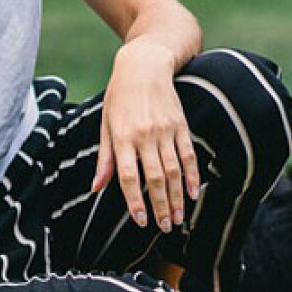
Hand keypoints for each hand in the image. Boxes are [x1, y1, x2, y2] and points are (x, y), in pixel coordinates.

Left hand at [92, 41, 200, 232]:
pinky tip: (194, 193)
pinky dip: (193, 175)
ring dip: (177, 197)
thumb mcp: (106, 123)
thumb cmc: (119, 96)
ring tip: (178, 218)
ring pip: (173, 170)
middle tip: (165, 227)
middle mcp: (144, 135)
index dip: (134, 200)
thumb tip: (97, 187)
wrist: (144, 65)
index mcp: (122, 136)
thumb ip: (105, 157)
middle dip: (160, 205)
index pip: (127, 176)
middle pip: (154, 177)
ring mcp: (165, 130)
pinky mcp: (181, 124)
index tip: (140, 220)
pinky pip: (189, 154)